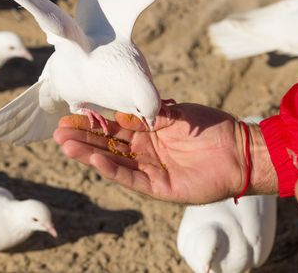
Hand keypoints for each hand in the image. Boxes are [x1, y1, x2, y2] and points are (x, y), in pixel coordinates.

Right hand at [54, 103, 276, 203]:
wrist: (239, 149)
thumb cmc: (209, 127)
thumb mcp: (175, 113)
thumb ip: (147, 113)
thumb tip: (119, 110)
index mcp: (147, 133)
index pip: (112, 128)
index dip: (91, 123)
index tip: (70, 117)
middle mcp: (145, 152)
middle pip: (108, 145)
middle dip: (83, 139)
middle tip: (58, 133)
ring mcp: (151, 170)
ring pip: (115, 162)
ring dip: (91, 154)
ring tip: (67, 146)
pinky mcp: (161, 187)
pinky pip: (133, 178)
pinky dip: (114, 169)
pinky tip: (95, 160)